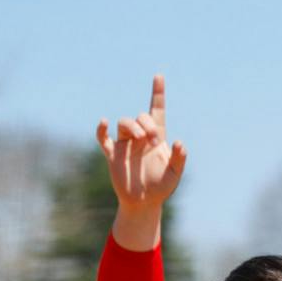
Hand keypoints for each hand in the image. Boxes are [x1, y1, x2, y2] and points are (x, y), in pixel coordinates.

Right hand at [97, 75, 187, 214]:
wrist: (143, 203)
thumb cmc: (161, 188)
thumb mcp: (174, 174)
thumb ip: (179, 158)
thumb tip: (180, 142)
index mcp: (156, 138)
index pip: (156, 110)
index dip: (157, 94)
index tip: (158, 77)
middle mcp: (140, 137)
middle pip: (140, 116)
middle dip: (147, 124)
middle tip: (153, 140)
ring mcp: (125, 145)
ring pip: (124, 123)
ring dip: (133, 126)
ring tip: (141, 139)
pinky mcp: (113, 155)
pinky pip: (104, 139)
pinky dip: (101, 130)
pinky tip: (104, 123)